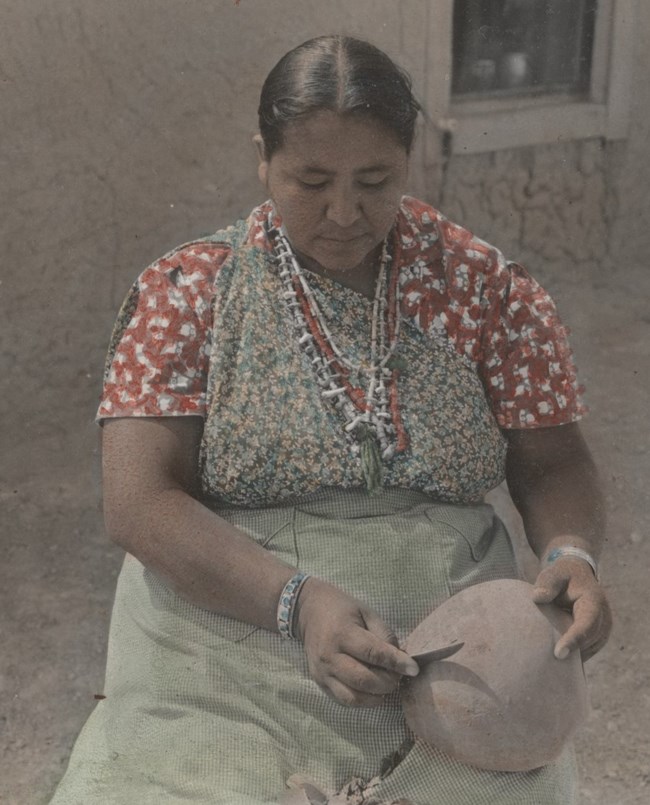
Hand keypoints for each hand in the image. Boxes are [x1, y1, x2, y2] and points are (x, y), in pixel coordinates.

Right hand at [295, 578, 419, 707]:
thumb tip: (401, 659)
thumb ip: (384, 635)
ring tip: (387, 685)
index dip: (396, 663)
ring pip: (354, 697)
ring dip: (377, 696)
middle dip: (388, 682)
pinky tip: (373, 691)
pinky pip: (344, 700)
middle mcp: (329, 656)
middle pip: (364, 680)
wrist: (308, 611)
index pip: (373, 653)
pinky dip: (363, 701)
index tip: (414, 668)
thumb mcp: (366, 612)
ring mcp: (322, 672)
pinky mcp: (319, 682)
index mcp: (341, 633)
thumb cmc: (342, 609)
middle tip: (399, 675)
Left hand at [532, 557, 611, 660]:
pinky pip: (586, 651)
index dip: (573, 640)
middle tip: (548, 661)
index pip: (586, 624)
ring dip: (572, 655)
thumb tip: (538, 597)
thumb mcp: (553, 574)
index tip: (558, 654)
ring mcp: (603, 629)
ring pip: (588, 649)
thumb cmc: (562, 576)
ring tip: (551, 659)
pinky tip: (558, 658)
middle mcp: (604, 617)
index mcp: (594, 601)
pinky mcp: (598, 637)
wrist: (576, 577)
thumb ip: (547, 583)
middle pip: (588, 641)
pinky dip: (574, 655)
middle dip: (570, 652)